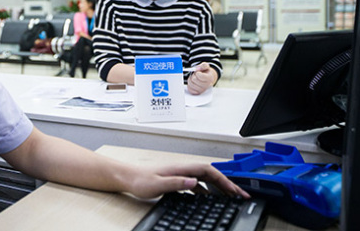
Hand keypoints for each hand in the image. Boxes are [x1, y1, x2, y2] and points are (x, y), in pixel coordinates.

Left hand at [126, 163, 249, 199]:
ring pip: (205, 179)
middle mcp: (183, 169)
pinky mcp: (176, 180)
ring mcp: (180, 174)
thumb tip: (194, 182)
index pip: (209, 171)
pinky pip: (197, 185)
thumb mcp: (158, 184)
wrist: (128, 178)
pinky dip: (207, 191)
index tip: (236, 191)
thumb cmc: (140, 180)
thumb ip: (176, 183)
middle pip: (211, 174)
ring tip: (230, 198)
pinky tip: (209, 199)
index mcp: (181, 168)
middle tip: (240, 196)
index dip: (224, 180)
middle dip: (227, 184)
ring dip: (219, 188)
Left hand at [187, 63, 216, 94]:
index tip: (198, 72)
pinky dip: (189, 85)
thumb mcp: (205, 66)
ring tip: (194, 78)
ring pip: (191, 84)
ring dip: (190, 80)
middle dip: (193, 75)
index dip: (197, 72)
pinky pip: (190, 89)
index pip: (200, 76)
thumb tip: (198, 68)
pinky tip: (193, 83)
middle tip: (196, 75)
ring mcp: (202, 90)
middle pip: (194, 79)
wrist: (206, 78)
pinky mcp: (197, 93)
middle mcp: (207, 85)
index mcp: (209, 78)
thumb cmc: (205, 72)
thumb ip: (203, 65)